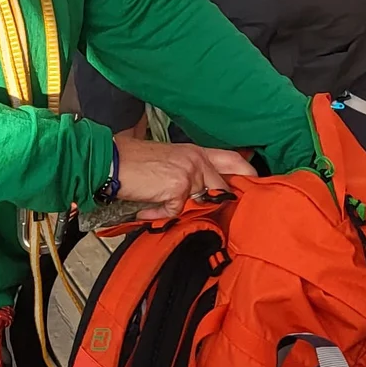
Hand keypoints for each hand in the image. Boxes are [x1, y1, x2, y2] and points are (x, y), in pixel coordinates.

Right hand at [115, 138, 254, 216]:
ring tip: (157, 204)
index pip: (233, 159)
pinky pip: (176, 212)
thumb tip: (201, 196)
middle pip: (222, 187)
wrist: (109, 162)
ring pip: (199, 202)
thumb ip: (189, 174)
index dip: (248, 173)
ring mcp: (189, 173)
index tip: (256, 185)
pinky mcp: (178, 188)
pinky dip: (159, 215)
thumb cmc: (132, 162)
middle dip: (215, 203)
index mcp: (195, 151)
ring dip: (178, 209)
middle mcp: (196, 160)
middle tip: (198, 211)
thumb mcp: (167, 161)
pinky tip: (145, 208)